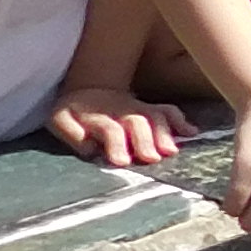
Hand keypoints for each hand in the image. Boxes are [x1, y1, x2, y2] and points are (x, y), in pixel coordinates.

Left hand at [49, 86, 186, 169]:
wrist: (91, 88)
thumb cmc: (73, 111)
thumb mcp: (59, 118)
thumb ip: (71, 132)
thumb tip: (89, 148)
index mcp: (98, 116)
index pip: (110, 129)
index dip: (116, 145)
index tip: (122, 162)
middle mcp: (123, 112)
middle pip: (137, 123)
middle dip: (144, 141)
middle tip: (152, 158)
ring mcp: (139, 109)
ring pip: (155, 117)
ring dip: (165, 133)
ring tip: (171, 151)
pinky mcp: (151, 110)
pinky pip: (169, 111)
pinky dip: (181, 120)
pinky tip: (192, 133)